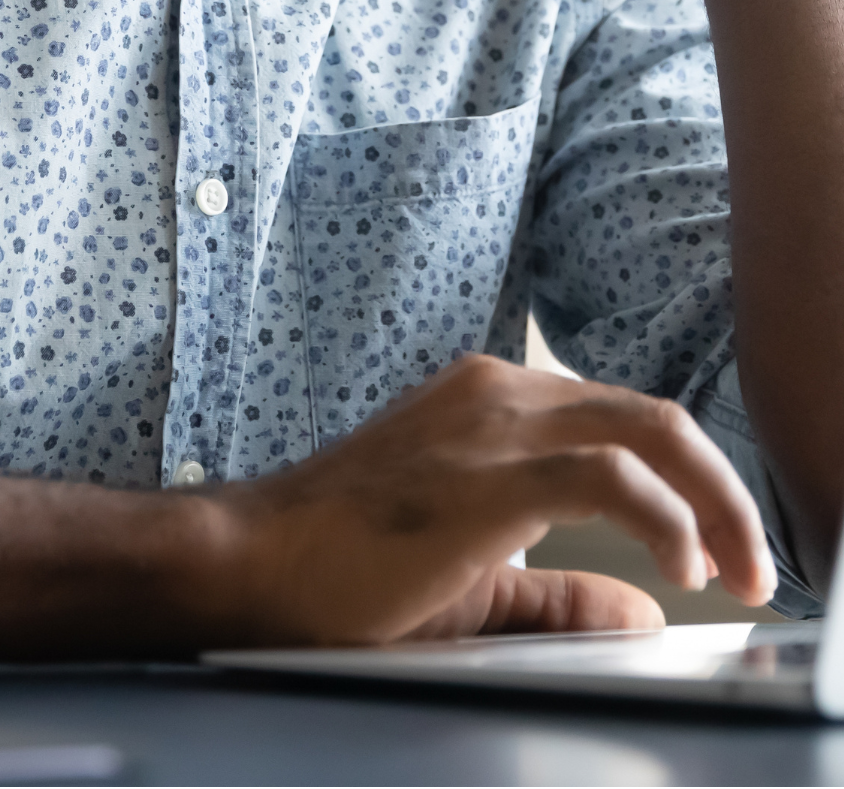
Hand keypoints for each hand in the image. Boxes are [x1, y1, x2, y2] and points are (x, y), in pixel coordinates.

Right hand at [210, 355, 774, 647]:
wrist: (252, 561)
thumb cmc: (339, 564)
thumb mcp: (470, 581)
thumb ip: (557, 592)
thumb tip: (642, 611)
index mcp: (491, 402)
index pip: (624, 420)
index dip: (691, 483)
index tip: (720, 550)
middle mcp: (498, 392)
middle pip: (653, 416)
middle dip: (723, 489)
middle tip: (753, 563)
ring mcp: (493, 424)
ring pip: (648, 431)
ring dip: (713, 502)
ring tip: (735, 567)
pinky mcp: (488, 473)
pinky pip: (611, 478)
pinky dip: (666, 517)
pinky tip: (682, 564)